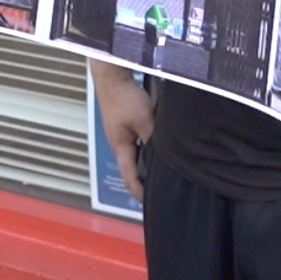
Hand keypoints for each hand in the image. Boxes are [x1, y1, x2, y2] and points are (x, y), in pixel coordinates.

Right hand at [90, 61, 153, 201]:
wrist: (113, 76)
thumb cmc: (123, 96)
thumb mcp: (144, 120)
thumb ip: (154, 138)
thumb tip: (167, 153)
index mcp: (120, 147)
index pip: (130, 178)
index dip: (140, 192)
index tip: (151, 202)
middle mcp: (119, 143)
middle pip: (132, 169)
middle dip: (144, 180)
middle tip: (160, 188)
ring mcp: (121, 133)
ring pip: (136, 155)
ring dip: (146, 163)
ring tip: (162, 170)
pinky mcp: (125, 124)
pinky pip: (138, 142)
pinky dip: (147, 149)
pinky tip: (158, 146)